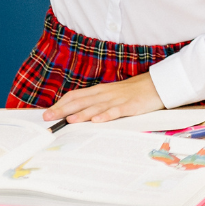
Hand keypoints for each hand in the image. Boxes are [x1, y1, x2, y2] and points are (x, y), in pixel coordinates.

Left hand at [44, 73, 163, 123]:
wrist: (157, 84)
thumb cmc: (132, 92)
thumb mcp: (111, 94)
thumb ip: (95, 101)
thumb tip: (75, 112)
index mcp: (99, 91)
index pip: (75, 95)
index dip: (60, 104)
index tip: (47, 114)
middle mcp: (105, 94)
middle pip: (81, 101)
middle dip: (63, 110)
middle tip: (48, 118)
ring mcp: (118, 99)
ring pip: (96, 106)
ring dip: (82, 113)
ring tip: (69, 121)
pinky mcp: (131, 105)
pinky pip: (117, 111)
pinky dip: (106, 115)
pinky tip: (98, 120)